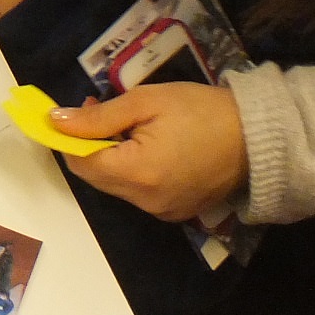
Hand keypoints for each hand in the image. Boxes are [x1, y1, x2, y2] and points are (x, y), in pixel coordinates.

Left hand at [56, 83, 250, 221]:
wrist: (258, 137)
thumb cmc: (200, 111)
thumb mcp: (146, 102)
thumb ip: (99, 117)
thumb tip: (56, 121)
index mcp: (137, 174)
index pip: (80, 163)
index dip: (70, 138)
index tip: (77, 111)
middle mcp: (145, 201)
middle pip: (96, 176)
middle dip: (90, 145)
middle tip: (103, 110)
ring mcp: (162, 211)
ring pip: (116, 185)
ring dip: (111, 157)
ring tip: (131, 126)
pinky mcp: (176, 212)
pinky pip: (138, 193)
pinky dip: (133, 171)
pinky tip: (150, 147)